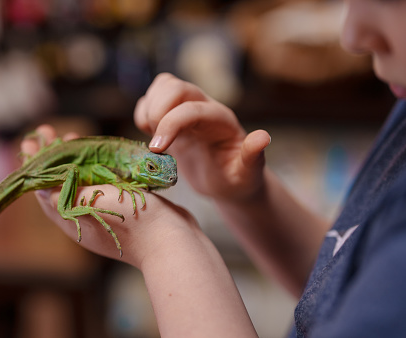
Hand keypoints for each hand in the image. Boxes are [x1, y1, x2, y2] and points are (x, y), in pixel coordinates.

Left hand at [20, 125, 199, 267]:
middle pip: (63, 182)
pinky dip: (96, 166)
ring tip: (72, 137)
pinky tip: (99, 153)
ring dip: (75, 158)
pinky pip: (103, 183)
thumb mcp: (89, 206)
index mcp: (72, 219)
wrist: (170, 239)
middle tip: (50, 132)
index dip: (36, 165)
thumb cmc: (130, 224)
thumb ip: (62, 195)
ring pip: (84, 181)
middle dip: (54, 156)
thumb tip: (38, 187)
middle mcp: (85, 216)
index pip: (45, 190)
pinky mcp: (124, 206)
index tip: (31, 142)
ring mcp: (106, 212)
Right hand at [135, 73, 270, 200]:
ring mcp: (186, 109)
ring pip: (162, 86)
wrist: (227, 183)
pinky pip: (151, 99)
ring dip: (149, 109)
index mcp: (221, 119)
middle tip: (156, 146)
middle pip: (175, 86)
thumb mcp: (248, 174)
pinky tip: (150, 137)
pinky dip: (143, 113)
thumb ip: (253, 157)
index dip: (170, 124)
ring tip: (154, 140)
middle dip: (157, 111)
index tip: (157, 149)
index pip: (192, 109)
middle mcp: (204, 107)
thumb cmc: (238, 180)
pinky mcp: (171, 116)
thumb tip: (262, 137)